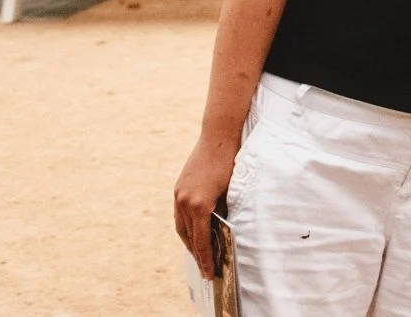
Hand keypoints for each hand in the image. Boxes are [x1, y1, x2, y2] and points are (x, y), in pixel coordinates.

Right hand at [173, 136, 238, 279]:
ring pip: (181, 227)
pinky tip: (193, 232)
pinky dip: (186, 227)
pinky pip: (179, 214)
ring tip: (199, 254)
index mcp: (199, 205)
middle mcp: (184, 202)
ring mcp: (178, 195)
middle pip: (188, 237)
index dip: (206, 259)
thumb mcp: (232, 191)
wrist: (218, 135)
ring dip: (189, 242)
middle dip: (197, 254)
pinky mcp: (178, 188)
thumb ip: (225, 213)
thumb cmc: (232, 162)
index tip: (210, 274)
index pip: (201, 241)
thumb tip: (223, 232)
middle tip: (206, 270)